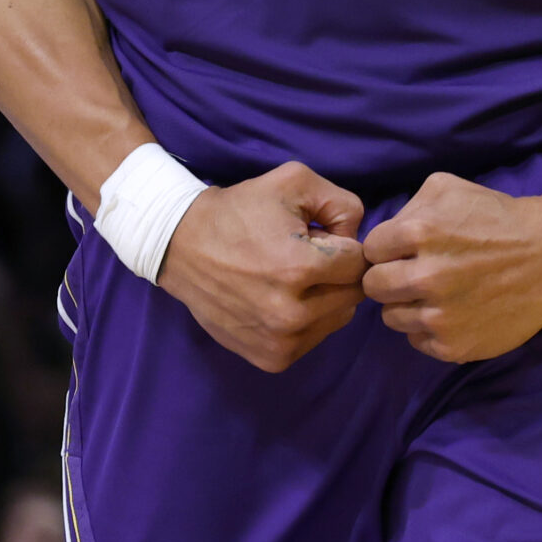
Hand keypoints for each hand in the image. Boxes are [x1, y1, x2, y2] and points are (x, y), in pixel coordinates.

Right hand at [155, 161, 368, 372]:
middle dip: (339, 272)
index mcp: (299, 269)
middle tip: (308, 257)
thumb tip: (359, 239)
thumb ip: (344, 204)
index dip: (345, 245)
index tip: (320, 237)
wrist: (182, 246)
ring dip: (327, 297)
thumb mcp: (296, 182)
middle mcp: (291, 314)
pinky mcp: (271, 359)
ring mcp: (280, 341)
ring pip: (339, 318)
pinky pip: (315, 338)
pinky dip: (309, 319)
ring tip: (293, 278)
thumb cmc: (241, 210)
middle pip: (353, 293)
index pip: (360, 263)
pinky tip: (284, 298)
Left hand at [362, 171, 541, 362]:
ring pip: (391, 317)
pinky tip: (454, 311)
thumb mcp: (451, 189)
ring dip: (409, 305)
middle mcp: (425, 276)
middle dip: (391, 277)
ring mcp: (438, 315)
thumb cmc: (499, 218)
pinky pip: (417, 340)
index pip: (371, 249)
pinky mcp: (452, 345)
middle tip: (418, 273)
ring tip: (440, 293)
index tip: (408, 250)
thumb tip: (383, 239)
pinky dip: (430, 328)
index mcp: (419, 232)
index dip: (389, 248)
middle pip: (373, 287)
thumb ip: (409, 208)